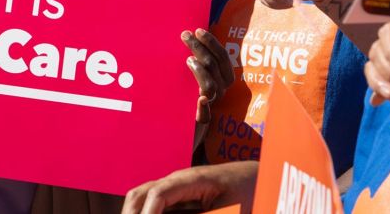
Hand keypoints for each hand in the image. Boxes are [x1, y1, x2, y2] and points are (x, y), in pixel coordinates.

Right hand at [122, 161, 257, 213]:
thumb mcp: (229, 210)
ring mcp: (176, 187)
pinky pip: (155, 204)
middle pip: (139, 194)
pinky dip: (147, 213)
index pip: (157, 194)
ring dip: (135, 212)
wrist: (258, 178)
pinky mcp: (179, 196)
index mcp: (190, 179)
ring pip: (142, 199)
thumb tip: (177, 213)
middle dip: (131, 213)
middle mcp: (177, 180)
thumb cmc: (249, 192)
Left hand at [182, 28, 232, 125]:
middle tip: (185, 36)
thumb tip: (192, 34)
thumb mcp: (194, 76)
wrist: (183, 129)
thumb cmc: (188, 96)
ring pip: (211, 86)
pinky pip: (205, 115)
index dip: (212, 43)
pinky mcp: (200, 121)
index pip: (223, 57)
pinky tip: (200, 99)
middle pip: (214, 66)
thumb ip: (197, 59)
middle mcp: (220, 91)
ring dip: (201, 71)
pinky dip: (204, 107)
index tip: (198, 30)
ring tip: (188, 61)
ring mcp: (211, 105)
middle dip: (200, 49)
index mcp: (222, 79)